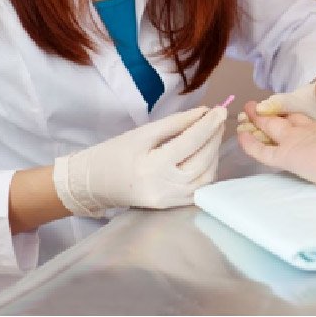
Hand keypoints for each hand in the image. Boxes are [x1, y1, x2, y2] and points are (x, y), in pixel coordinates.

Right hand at [53, 105, 226, 216]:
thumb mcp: (143, 133)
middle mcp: (165, 187)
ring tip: (213, 134)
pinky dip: (207, 170)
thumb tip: (203, 113)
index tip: (220, 109)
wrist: (95, 183)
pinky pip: (198, 189)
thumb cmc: (115, 153)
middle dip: (214, 137)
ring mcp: (170, 201)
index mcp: (153, 166)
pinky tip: (206, 154)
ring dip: (214, 154)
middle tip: (219, 118)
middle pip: (202, 160)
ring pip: (205, 177)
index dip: (208, 124)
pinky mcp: (171, 207)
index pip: (190, 142)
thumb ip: (176, 123)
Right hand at [235, 65, 315, 190]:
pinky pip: (265, 153)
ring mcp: (301, 147)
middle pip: (294, 120)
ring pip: (275, 132)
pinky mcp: (288, 159)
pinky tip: (240, 135)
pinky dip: (251, 145)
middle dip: (280, 110)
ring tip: (248, 109)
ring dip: (261, 121)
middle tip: (264, 101)